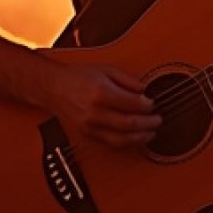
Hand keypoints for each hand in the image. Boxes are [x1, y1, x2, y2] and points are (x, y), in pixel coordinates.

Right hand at [40, 59, 160, 149]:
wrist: (54, 88)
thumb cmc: (79, 76)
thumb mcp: (106, 69)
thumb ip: (127, 80)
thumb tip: (145, 90)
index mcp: (101, 93)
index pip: (132, 104)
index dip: (147, 105)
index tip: (153, 103)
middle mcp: (95, 112)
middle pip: (129, 124)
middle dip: (148, 124)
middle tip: (158, 120)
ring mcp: (90, 126)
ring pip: (121, 139)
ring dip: (140, 138)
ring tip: (151, 132)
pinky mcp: (88, 135)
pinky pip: (110, 143)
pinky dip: (126, 142)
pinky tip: (135, 137)